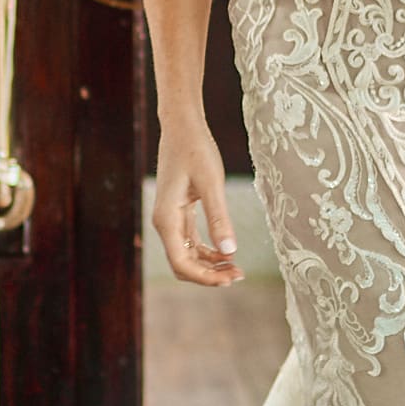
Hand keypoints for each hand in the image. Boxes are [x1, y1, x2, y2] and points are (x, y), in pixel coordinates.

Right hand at [153, 124, 241, 286]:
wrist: (182, 126)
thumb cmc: (196, 150)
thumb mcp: (211, 183)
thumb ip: (219, 218)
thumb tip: (229, 251)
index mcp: (166, 219)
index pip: (181, 264)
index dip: (206, 277)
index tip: (231, 279)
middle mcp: (164, 223)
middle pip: (183, 264)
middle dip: (209, 275)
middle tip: (239, 275)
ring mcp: (170, 219)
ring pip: (187, 255)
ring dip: (210, 265)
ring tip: (237, 267)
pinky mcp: (179, 213)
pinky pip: (191, 242)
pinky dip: (208, 251)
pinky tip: (227, 251)